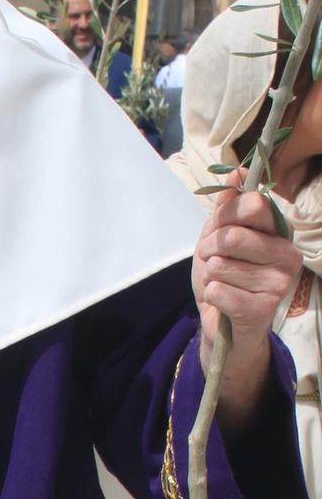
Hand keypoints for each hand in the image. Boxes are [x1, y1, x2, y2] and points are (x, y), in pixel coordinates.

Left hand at [193, 172, 299, 432]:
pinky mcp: (264, 310)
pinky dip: (211, 296)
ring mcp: (280, 284)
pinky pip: (219, 291)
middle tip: (214, 263)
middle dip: (209, 249)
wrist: (223, 325)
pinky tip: (223, 302)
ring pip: (221, 265)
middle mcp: (289, 255)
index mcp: (280, 232)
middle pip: (232, 236)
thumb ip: (228, 207)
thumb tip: (237, 174)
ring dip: (209, 276)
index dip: (224, 217)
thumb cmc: (224, 276)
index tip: (219, 230)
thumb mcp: (218, 236)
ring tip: (221, 284)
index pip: (251, 205)